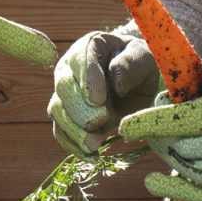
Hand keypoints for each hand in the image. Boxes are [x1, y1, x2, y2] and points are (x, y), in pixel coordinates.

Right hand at [48, 30, 160, 153]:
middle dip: (79, 107)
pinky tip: (91, 154)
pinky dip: (72, 144)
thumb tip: (115, 82)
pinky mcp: (67, 117)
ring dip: (73, 129)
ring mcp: (66, 93)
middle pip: (63, 86)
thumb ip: (131, 64)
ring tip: (94, 144)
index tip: (99, 99)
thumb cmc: (140, 65)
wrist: (138, 81)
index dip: (88, 79)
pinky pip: (61, 132)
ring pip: (57, 110)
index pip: (81, 58)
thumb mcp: (144, 58)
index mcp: (89, 46)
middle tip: (100, 121)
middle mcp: (71, 68)